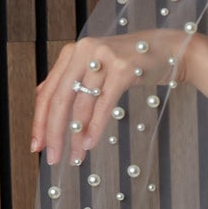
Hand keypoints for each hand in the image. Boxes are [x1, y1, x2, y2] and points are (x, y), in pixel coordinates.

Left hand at [30, 28, 198, 164]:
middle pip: (59, 99)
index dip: (39, 121)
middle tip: (53, 158)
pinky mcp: (123, 69)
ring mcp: (103, 59)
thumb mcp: (96, 66)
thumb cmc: (133, 62)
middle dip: (53, 132)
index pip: (48, 91)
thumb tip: (40, 96)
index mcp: (73, 53)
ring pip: (81, 104)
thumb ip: (70, 78)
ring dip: (76, 136)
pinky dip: (95, 127)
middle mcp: (84, 51)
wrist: (170, 50)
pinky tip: (90, 144)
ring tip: (76, 157)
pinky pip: (103, 104)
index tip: (37, 146)